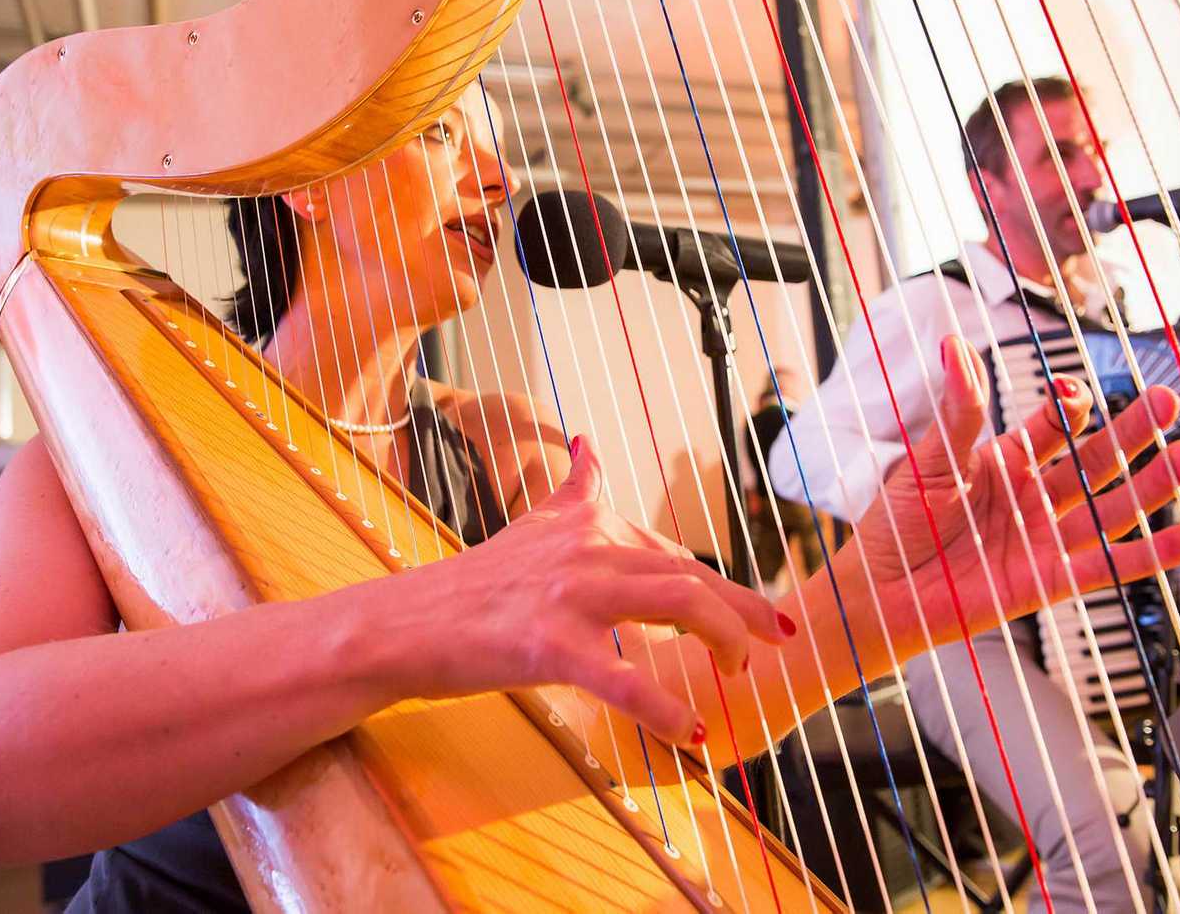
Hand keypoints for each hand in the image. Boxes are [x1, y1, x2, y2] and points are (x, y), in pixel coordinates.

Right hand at [371, 435, 786, 744]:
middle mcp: (587, 549)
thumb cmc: (470, 585)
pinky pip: (623, 678)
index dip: (726, 587)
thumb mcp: (531, 525)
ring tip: (740, 677)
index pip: (675, 555)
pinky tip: (689, 735)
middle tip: (778, 641)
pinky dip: (663, 709)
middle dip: (745, 610)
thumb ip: (574, 491)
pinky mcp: (548, 645)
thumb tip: (589, 443)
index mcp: (589, 526)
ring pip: (677, 602)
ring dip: (723, 640)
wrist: (401, 623)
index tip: (763, 615)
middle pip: (691, 574)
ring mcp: (570, 595)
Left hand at [850, 335, 1179, 650]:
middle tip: (1168, 399)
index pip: (1056, 425)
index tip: (1074, 391)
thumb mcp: (929, 460)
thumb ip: (956, 411)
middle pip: (1096, 459)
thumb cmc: (896, 523)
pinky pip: (1108, 566)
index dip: (1071, 406)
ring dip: (1153, 485)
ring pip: (1111, 507)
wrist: (879, 590)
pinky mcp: (1050, 581)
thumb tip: (955, 345)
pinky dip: (1151, 554)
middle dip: (1132, 432)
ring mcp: (1046, 538)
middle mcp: (1035, 497)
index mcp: (1007, 460)